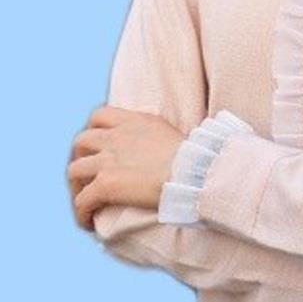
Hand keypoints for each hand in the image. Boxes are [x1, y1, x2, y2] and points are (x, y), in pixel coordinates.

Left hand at [67, 106, 184, 231]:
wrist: (191, 171)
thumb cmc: (192, 157)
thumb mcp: (169, 132)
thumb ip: (152, 133)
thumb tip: (154, 147)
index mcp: (133, 121)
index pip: (100, 116)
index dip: (93, 130)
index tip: (97, 146)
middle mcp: (116, 137)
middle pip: (81, 141)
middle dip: (79, 158)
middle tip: (87, 176)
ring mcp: (108, 160)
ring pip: (74, 171)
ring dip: (76, 187)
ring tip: (85, 202)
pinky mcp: (105, 184)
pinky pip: (81, 200)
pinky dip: (81, 212)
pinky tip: (88, 223)